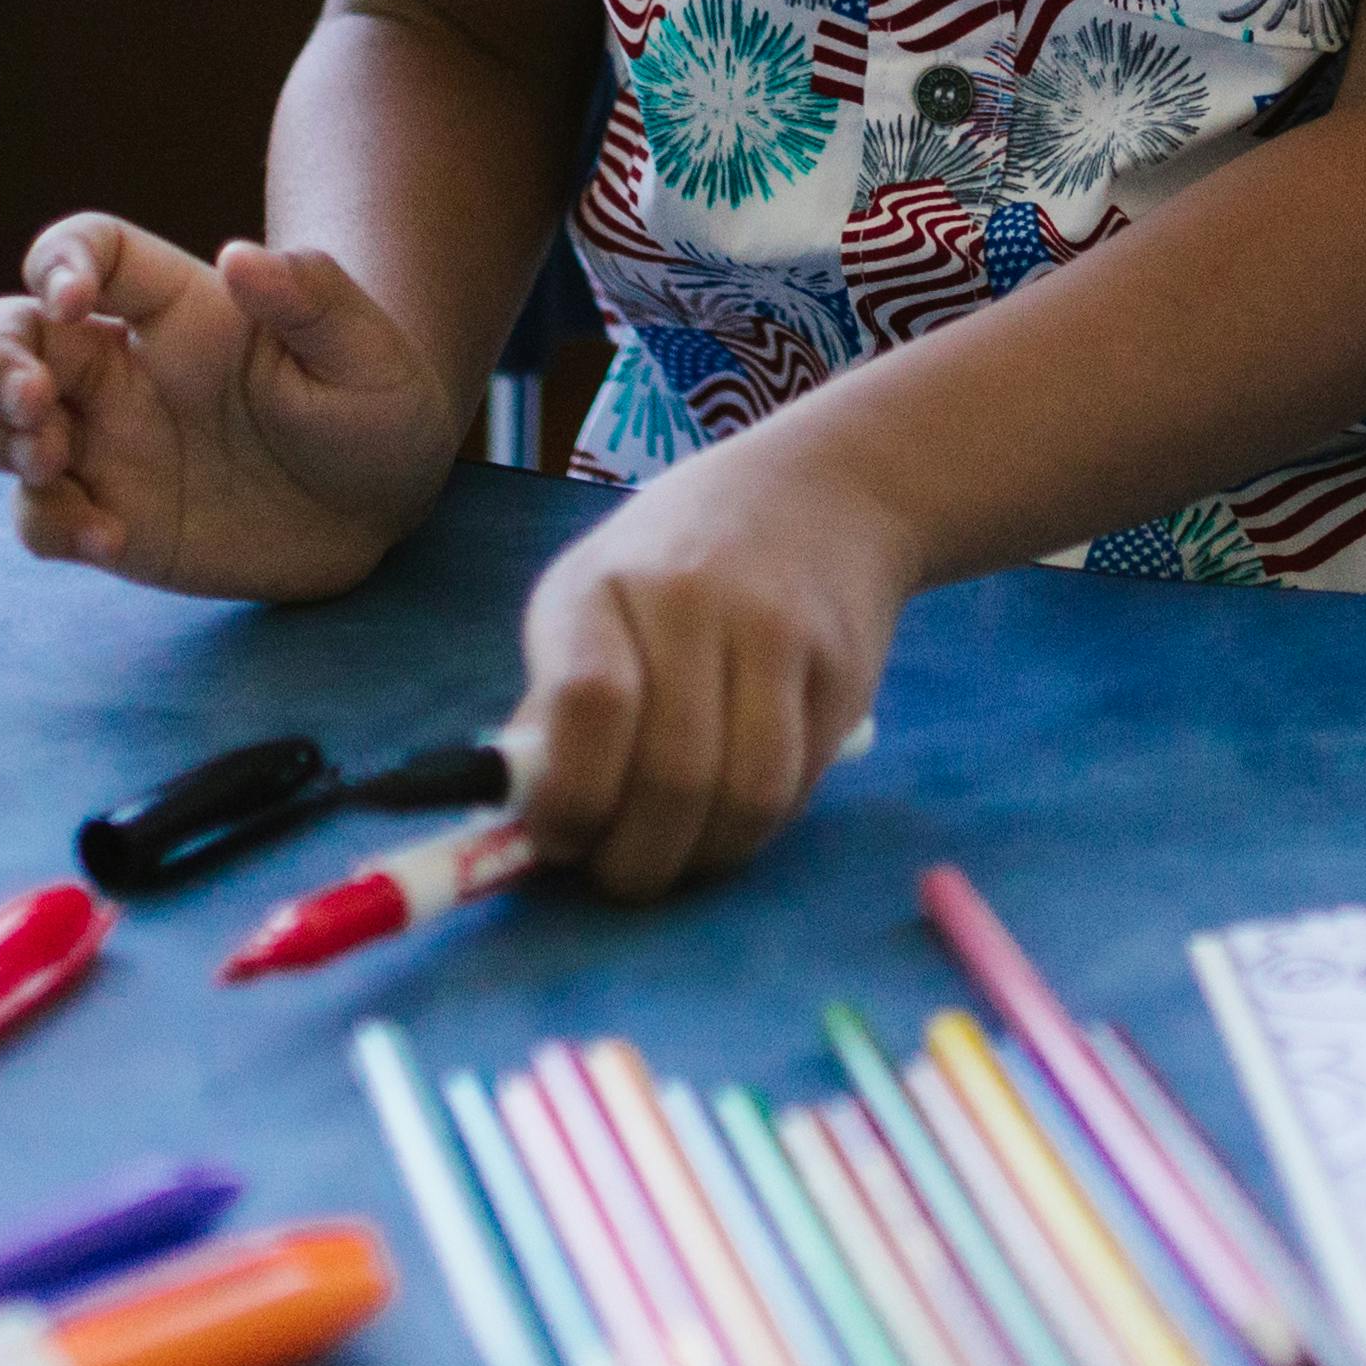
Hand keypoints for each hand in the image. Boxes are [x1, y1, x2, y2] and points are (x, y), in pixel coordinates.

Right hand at [0, 214, 460, 601]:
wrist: (380, 513)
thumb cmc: (376, 410)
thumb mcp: (367, 351)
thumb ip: (312, 298)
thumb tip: (241, 256)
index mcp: (173, 306)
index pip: (82, 249)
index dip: (58, 261)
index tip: (75, 302)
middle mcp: (120, 369)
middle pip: (4, 333)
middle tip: (33, 403)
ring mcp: (104, 445)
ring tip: (54, 461)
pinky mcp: (107, 515)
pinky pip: (37, 516)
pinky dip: (49, 524)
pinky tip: (108, 539)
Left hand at [509, 427, 918, 898]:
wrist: (820, 491)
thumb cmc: (675, 566)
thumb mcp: (597, 601)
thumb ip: (560, 708)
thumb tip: (525, 826)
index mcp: (599, 586)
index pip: (587, 704)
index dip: (571, 800)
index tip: (562, 843)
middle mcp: (688, 597)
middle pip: (671, 774)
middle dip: (639, 860)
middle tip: (625, 875)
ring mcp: (773, 629)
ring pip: (745, 797)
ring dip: (707, 858)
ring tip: (684, 851)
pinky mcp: (840, 665)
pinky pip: (798, 785)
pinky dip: (762, 825)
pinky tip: (740, 805)